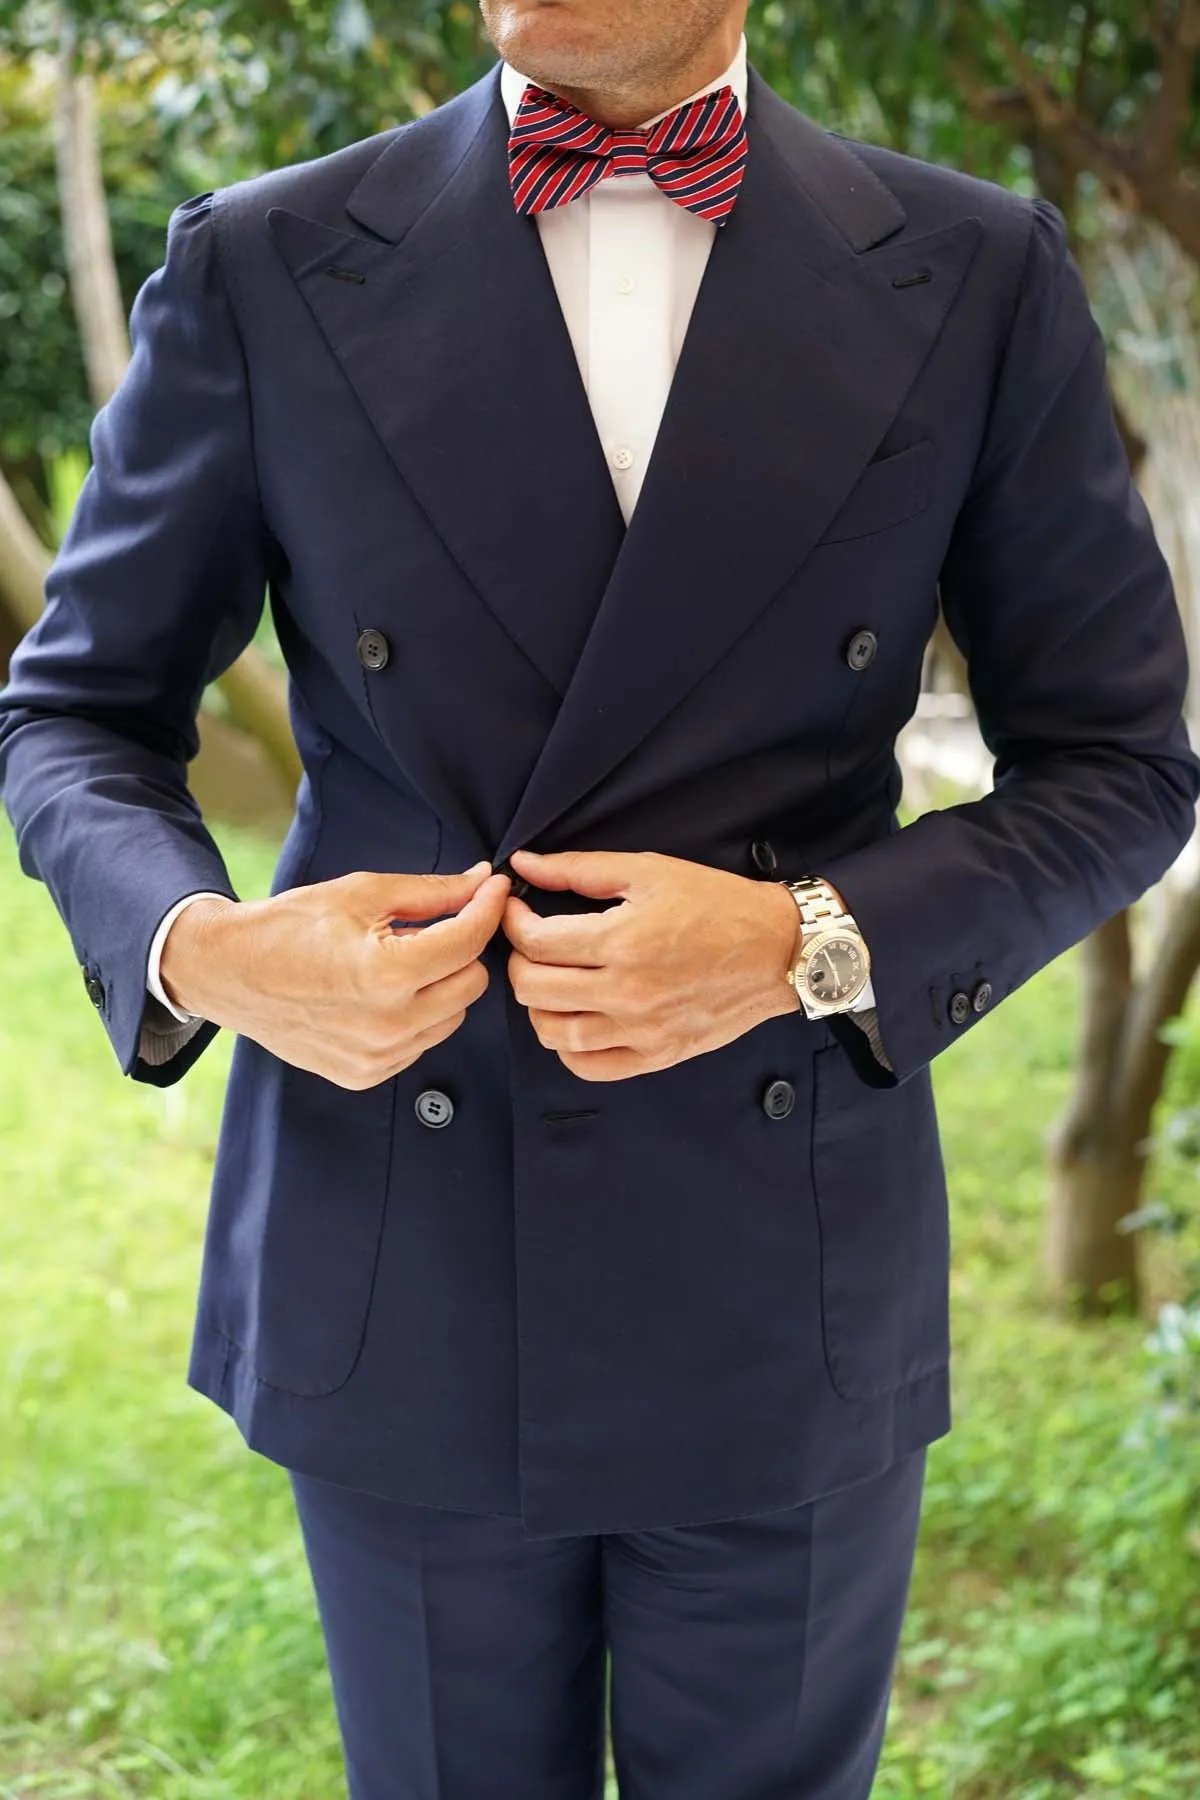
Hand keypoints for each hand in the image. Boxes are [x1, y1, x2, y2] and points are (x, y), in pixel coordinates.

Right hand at [160, 863, 510, 1089]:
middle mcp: (388, 1024)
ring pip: (453, 1016)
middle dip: (462, 949)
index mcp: (387, 973)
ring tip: (399, 961)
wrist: (229, 972)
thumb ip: (431, 892)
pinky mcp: (366, 1075)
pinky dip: (417, 1015)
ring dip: (441, 986)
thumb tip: (482, 882)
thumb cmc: (291, 926)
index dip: (487, 907)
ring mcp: (377, 1057)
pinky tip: (383, 993)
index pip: (469, 940)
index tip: (493, 889)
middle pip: (472, 982)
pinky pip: (422, 1042)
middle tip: (434, 927)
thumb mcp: (362, 893)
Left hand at [503, 849, 801, 1081]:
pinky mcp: (656, 1055)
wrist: (778, 951)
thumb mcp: (649, 871)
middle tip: (532, 943)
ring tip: (553, 980)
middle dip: (518, 960)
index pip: (533, 942)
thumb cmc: (717, 905)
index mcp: (622, 940)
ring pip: (552, 1032)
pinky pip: (588, 1065)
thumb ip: (579, 869)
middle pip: (532, 988)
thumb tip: (524, 864)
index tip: (518, 909)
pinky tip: (577, 1018)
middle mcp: (627, 991)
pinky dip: (568, 1046)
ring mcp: (641, 1030)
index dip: (512, 921)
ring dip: (539, 1004)